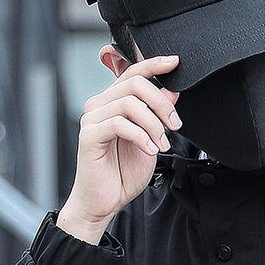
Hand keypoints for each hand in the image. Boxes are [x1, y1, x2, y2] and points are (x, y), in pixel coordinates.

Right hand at [57, 55, 181, 243]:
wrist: (104, 201)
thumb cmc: (122, 173)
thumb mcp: (150, 140)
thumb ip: (158, 116)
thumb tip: (171, 92)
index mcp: (113, 103)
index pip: (133, 72)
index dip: (154, 64)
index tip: (175, 62)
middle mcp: (100, 105)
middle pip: (134, 83)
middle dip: (161, 103)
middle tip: (175, 125)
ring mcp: (92, 118)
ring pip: (129, 103)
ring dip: (153, 124)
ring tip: (161, 144)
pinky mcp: (89, 135)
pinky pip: (119, 123)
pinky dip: (140, 136)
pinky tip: (149, 149)